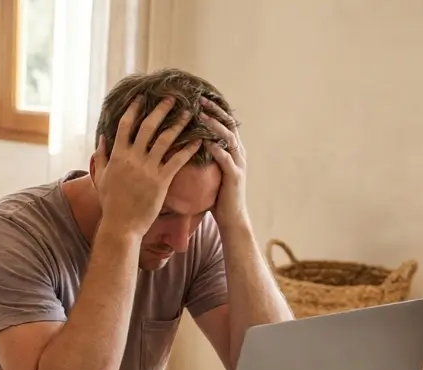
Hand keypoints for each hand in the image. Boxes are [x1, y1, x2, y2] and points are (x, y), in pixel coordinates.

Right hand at [92, 97, 202, 236]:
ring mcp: (147, 169)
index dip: (134, 109)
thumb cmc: (111, 203)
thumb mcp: (101, 177)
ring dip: (178, 124)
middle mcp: (132, 158)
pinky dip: (189, 148)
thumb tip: (101, 138)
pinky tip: (199, 140)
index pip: (125, 126)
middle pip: (148, 127)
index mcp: (117, 156)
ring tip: (188, 114)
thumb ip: (102, 156)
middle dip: (160, 110)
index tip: (141, 97)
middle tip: (171, 98)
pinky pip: (178, 160)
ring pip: (165, 140)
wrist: (121, 225)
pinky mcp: (161, 181)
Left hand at [199, 97, 249, 228]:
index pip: (224, 123)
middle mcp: (238, 153)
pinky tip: (204, 140)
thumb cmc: (216, 195)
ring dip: (214, 125)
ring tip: (201, 115)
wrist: (231, 218)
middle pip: (228, 124)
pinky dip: (215, 148)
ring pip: (228, 138)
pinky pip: (225, 158)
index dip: (213, 109)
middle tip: (199, 98)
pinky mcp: (234, 176)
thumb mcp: (208, 171)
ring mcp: (238, 164)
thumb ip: (203, 155)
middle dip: (215, 110)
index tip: (198, 98)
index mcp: (231, 150)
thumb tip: (184, 142)